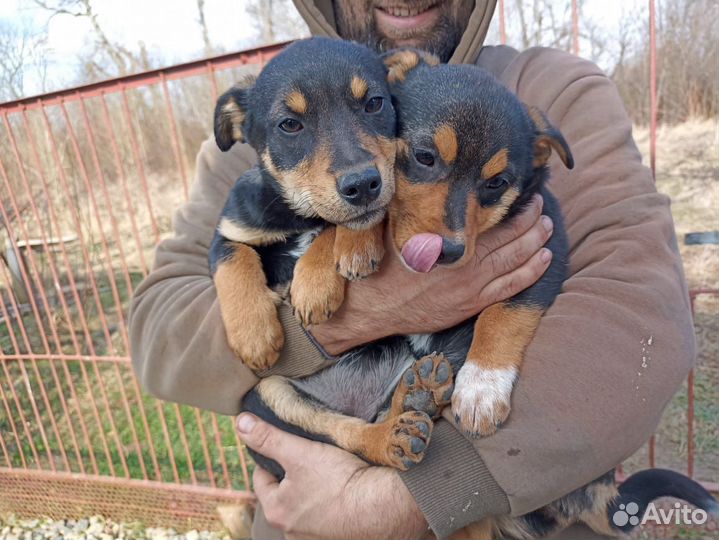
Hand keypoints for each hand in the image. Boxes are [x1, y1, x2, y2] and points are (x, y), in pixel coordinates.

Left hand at [237, 413, 428, 539]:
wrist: (383, 506)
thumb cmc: (339, 481)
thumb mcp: (299, 452)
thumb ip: (268, 438)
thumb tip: (241, 423)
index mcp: (277, 511)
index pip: (261, 479)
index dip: (269, 457)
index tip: (280, 443)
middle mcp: (293, 531)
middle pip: (284, 493)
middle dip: (292, 474)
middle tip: (307, 453)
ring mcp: (317, 536)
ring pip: (307, 504)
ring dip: (313, 488)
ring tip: (328, 468)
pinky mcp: (340, 534)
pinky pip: (328, 512)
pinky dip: (332, 500)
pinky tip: (344, 485)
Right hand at [311, 194, 553, 354]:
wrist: (368, 307)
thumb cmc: (378, 263)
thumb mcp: (390, 225)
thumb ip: (412, 203)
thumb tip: (420, 173)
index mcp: (451, 240)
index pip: (494, 217)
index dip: (514, 204)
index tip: (525, 190)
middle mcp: (467, 262)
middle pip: (512, 237)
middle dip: (533, 219)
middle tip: (543, 205)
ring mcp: (472, 286)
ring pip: (517, 261)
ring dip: (538, 242)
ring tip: (549, 227)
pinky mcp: (471, 305)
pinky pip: (510, 289)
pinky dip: (532, 273)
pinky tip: (545, 260)